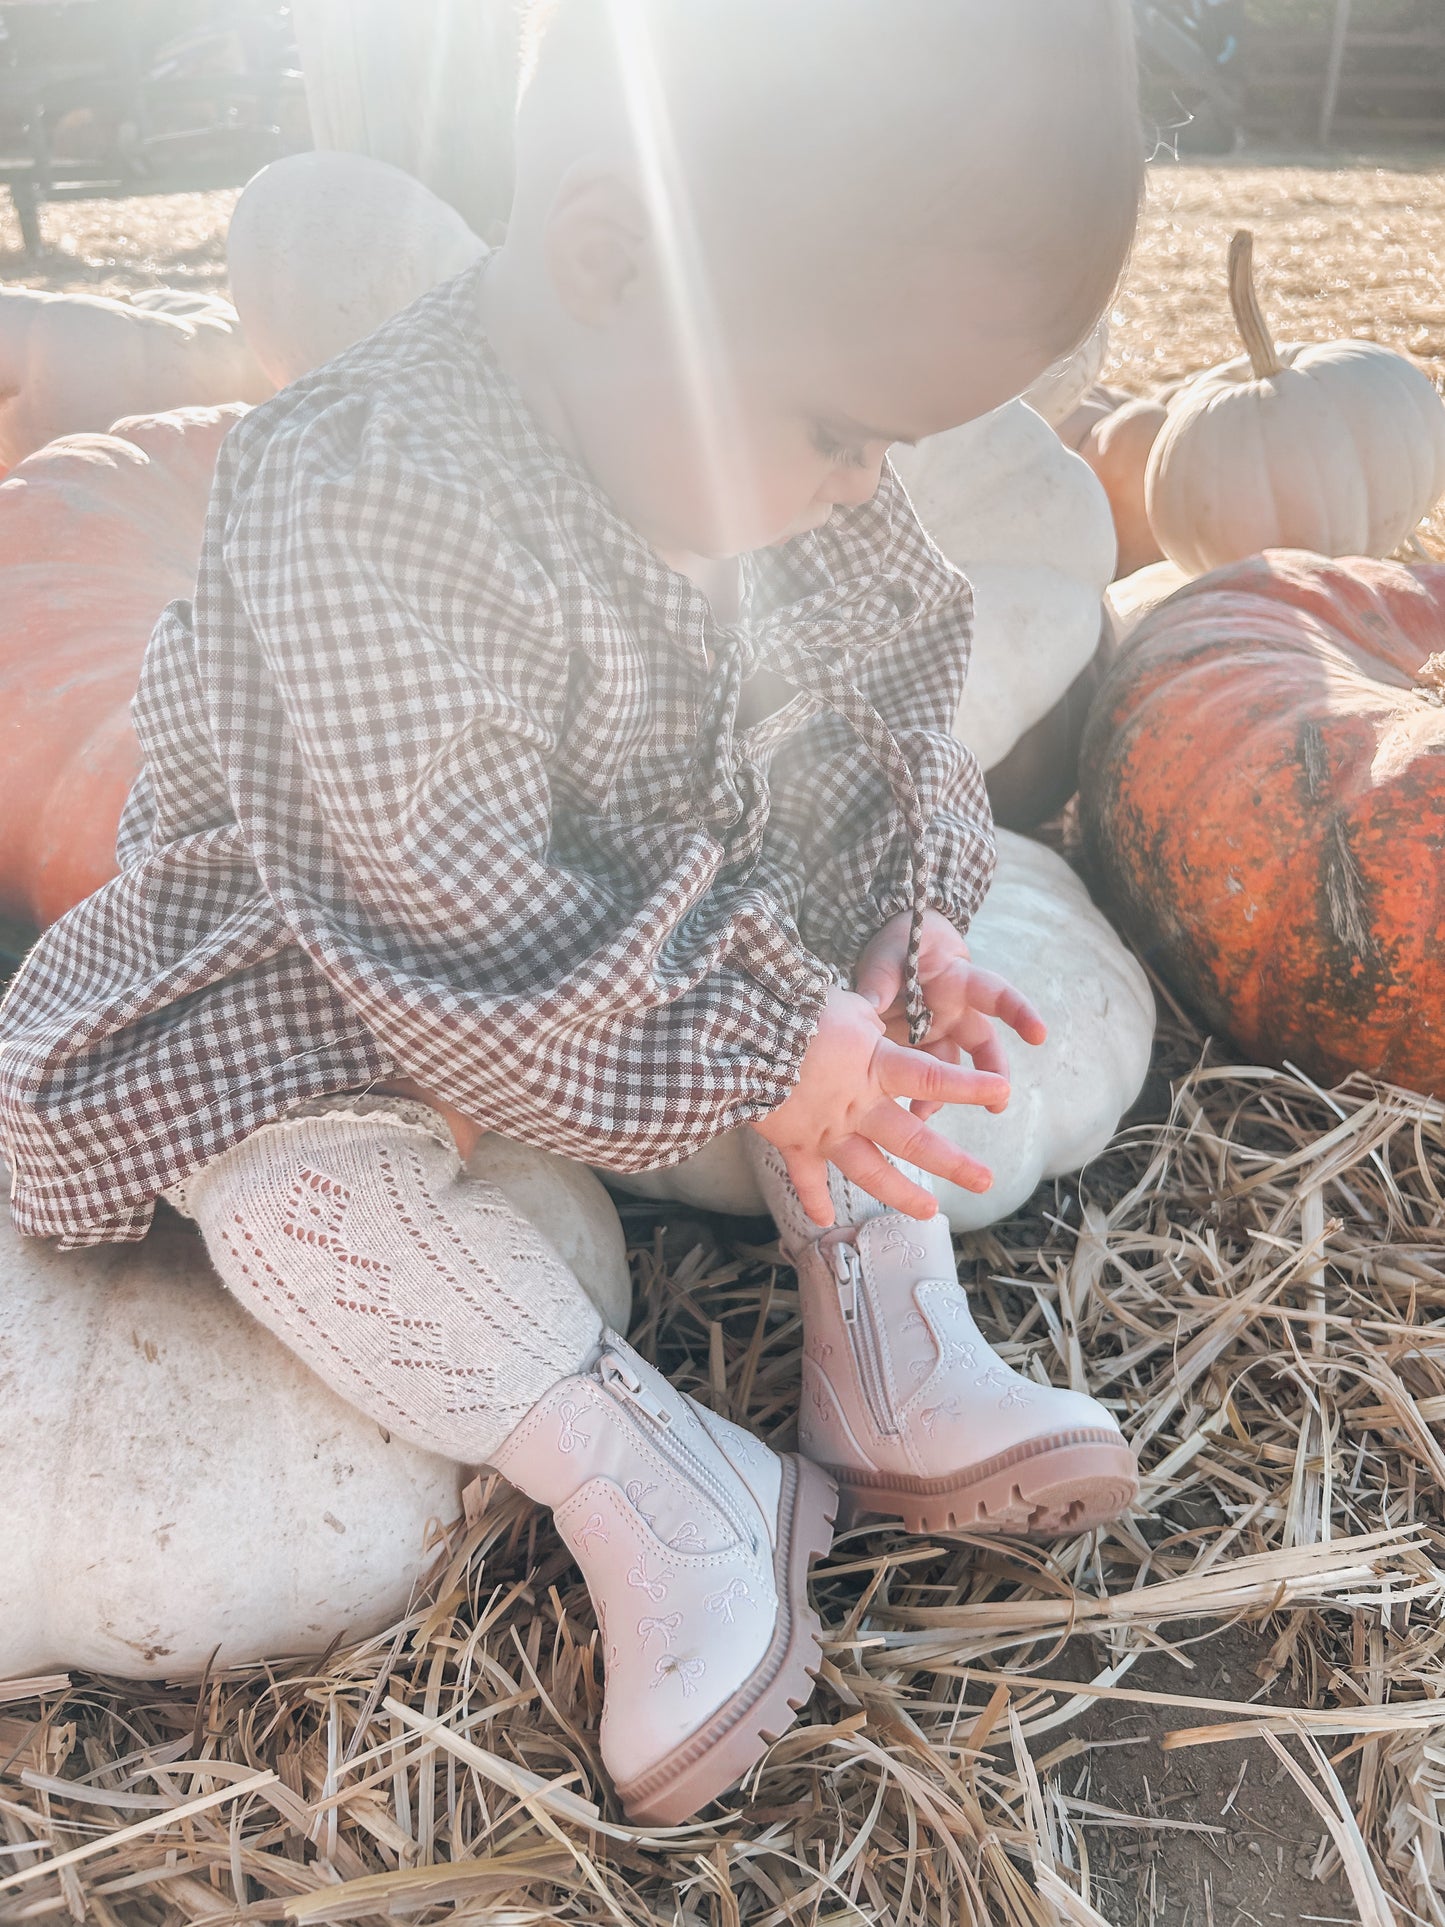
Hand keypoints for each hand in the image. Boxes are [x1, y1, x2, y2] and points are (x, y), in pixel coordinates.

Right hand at [751, 986, 1011, 1225]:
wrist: (741, 1037)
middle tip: (986, 1182)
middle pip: (914, 1140)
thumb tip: (881, 1022)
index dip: (970, 1086)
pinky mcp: (794, 1142)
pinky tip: (824, 1221)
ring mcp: (827, 1130)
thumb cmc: (793, 1009)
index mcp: (875, 1067)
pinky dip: (814, 1199)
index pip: (933, 1076)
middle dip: (953, 1163)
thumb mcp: (844, 1005)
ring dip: (901, 1194)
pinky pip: (806, 1178)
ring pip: (870, 1169)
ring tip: (929, 1211)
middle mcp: (858, 1106)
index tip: (1002, 1091)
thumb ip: (870, 1023)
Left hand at [853, 910, 1046, 1121]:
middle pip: (983, 1044)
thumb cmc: (900, 945)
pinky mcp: (918, 1049)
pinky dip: (914, 1094)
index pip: (996, 994)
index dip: (1019, 1013)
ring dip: (943, 1095)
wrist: (892, 951)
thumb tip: (869, 1005)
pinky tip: (903, 1114)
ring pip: (952, 1068)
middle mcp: (956, 1012)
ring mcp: (938, 1033)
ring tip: (924, 1117)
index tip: (1038, 1035)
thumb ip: (881, 980)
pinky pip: (923, 1076)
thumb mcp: (889, 954)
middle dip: (993, 1074)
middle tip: (998, 1104)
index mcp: (958, 981)